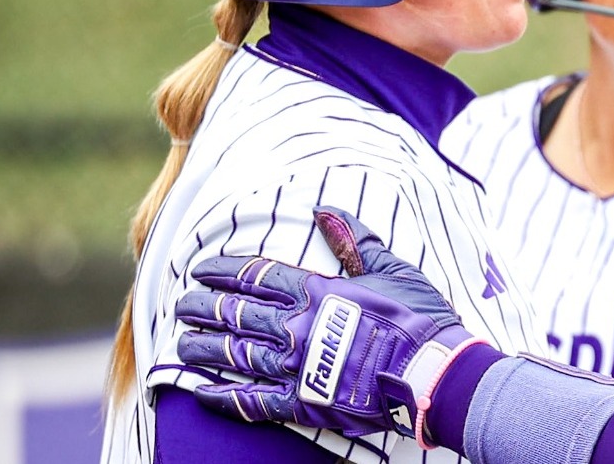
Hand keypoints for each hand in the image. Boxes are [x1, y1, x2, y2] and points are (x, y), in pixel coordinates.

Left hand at [175, 206, 481, 443]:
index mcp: (318, 292)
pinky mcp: (301, 403)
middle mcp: (298, 327)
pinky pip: (250, 401)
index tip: (200, 269)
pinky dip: (221, 397)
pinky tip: (199, 392)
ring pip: (235, 354)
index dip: (225, 270)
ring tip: (180, 342)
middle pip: (237, 312)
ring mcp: (296, 367)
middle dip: (204, 306)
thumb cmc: (418, 318)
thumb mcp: (392, 268)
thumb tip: (326, 210)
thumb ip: (354, 241)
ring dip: (203, 347)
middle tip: (181, 303)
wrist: (432, 372)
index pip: (258, 276)